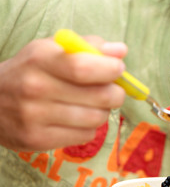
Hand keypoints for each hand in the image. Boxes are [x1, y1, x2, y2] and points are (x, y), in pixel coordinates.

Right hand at [0, 35, 126, 151]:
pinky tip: (77, 119)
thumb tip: (121, 51)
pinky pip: (85, 136)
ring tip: (92, 104)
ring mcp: (34, 117)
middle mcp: (35, 88)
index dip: (111, 70)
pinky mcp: (37, 140)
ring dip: (103, 111)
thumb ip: (89, 46)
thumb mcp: (53, 49)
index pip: (84, 68)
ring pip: (96, 118)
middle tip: (112, 90)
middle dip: (116, 93)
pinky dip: (90, 128)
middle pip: (99, 96)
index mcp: (40, 59)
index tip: (118, 69)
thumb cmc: (32, 70)